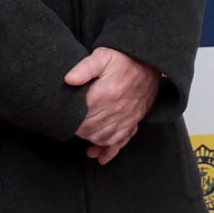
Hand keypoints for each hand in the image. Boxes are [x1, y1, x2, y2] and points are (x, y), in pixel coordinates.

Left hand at [65, 47, 161, 163]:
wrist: (150, 60)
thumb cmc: (124, 58)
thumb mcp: (103, 56)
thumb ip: (84, 67)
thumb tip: (68, 80)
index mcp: (105, 95)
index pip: (81, 119)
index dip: (70, 124)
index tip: (63, 121)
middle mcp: (116, 110)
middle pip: (90, 132)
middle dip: (78, 133)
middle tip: (71, 126)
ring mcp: (127, 118)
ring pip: (104, 139)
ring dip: (92, 142)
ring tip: (83, 138)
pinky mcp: (134, 121)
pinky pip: (122, 141)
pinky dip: (110, 151)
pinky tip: (101, 156)